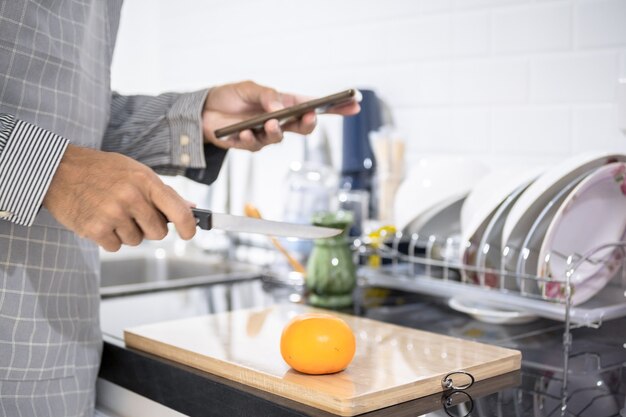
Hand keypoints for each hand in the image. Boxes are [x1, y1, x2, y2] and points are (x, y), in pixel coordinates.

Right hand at [43, 145, 196, 251]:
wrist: (59, 170)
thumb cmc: (102, 170)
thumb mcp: (136, 172)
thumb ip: (163, 192)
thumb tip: (191, 208)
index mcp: (145, 181)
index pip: (178, 211)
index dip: (188, 227)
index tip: (189, 233)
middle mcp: (131, 197)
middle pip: (158, 233)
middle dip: (150, 229)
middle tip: (135, 216)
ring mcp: (112, 214)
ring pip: (136, 241)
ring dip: (127, 232)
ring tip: (112, 213)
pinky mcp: (95, 228)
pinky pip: (115, 246)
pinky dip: (109, 238)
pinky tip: (100, 220)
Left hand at [202, 80, 359, 150]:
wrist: (203, 111)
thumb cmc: (230, 97)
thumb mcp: (249, 88)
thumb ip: (266, 95)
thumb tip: (279, 106)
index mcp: (284, 104)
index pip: (314, 107)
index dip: (335, 108)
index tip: (354, 104)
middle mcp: (279, 121)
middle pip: (302, 126)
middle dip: (308, 123)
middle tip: (309, 116)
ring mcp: (265, 135)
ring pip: (279, 137)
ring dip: (276, 130)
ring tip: (270, 123)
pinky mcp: (248, 145)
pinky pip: (254, 145)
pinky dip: (249, 138)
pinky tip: (245, 133)